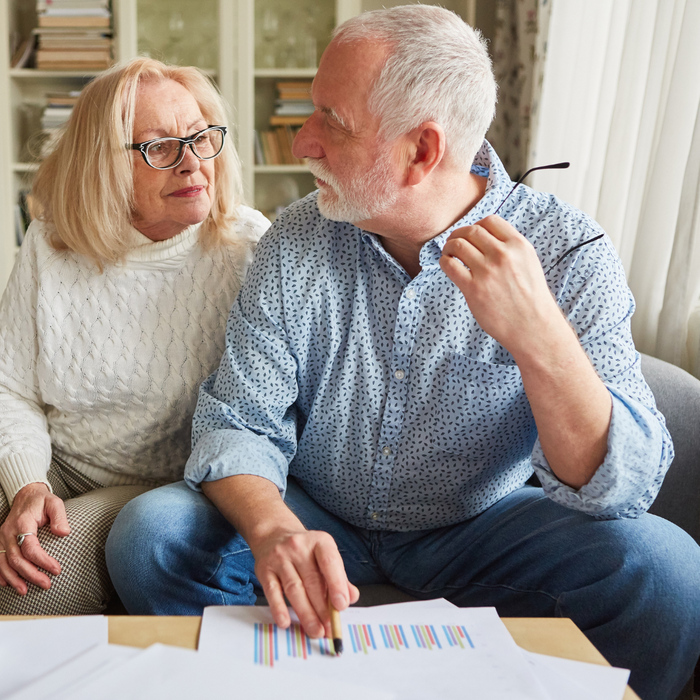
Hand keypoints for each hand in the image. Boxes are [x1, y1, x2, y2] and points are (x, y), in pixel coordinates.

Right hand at [0, 483, 69, 593]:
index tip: (56, 570)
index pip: (31, 547)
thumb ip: (60, 517)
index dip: (43, 561)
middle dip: (31, 574)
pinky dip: (1, 574)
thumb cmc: (42, 501)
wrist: (25, 495)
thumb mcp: (55, 503)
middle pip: (16, 559)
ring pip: (3, 563)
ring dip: (14, 579)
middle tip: (46, 584)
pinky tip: (8, 584)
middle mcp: (8, 533)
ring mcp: (1, 538)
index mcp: (23, 523)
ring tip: (25, 590)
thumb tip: (64, 533)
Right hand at [252, 528, 358, 637]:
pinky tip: (286, 622)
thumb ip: (339, 577)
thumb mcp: (324, 556)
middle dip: (322, 608)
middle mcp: (298, 547)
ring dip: (306, 613)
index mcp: (319, 541)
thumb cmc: (305, 551)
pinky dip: (279, 609)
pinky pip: (272, 592)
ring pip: (294, 589)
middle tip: (330, 628)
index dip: (336, 584)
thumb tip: (351, 597)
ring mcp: (280, 557)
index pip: (329, 562)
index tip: (341, 606)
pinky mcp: (264, 570)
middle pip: (312, 581)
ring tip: (315, 630)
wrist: (274, 534)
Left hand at [439, 215, 563, 355]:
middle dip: (459, 234)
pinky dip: (444, 262)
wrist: (533, 326)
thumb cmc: (530, 298)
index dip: (476, 225)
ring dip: (449, 247)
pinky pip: (450, 265)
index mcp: (519, 246)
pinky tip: (447, 265)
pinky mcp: (474, 288)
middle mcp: (503, 255)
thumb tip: (484, 238)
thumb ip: (510, 248)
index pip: (490, 221)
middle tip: (454, 243)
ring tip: (449, 254)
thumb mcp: (528, 263)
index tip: (471, 235)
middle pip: (471, 231)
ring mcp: (487, 271)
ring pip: (458, 245)